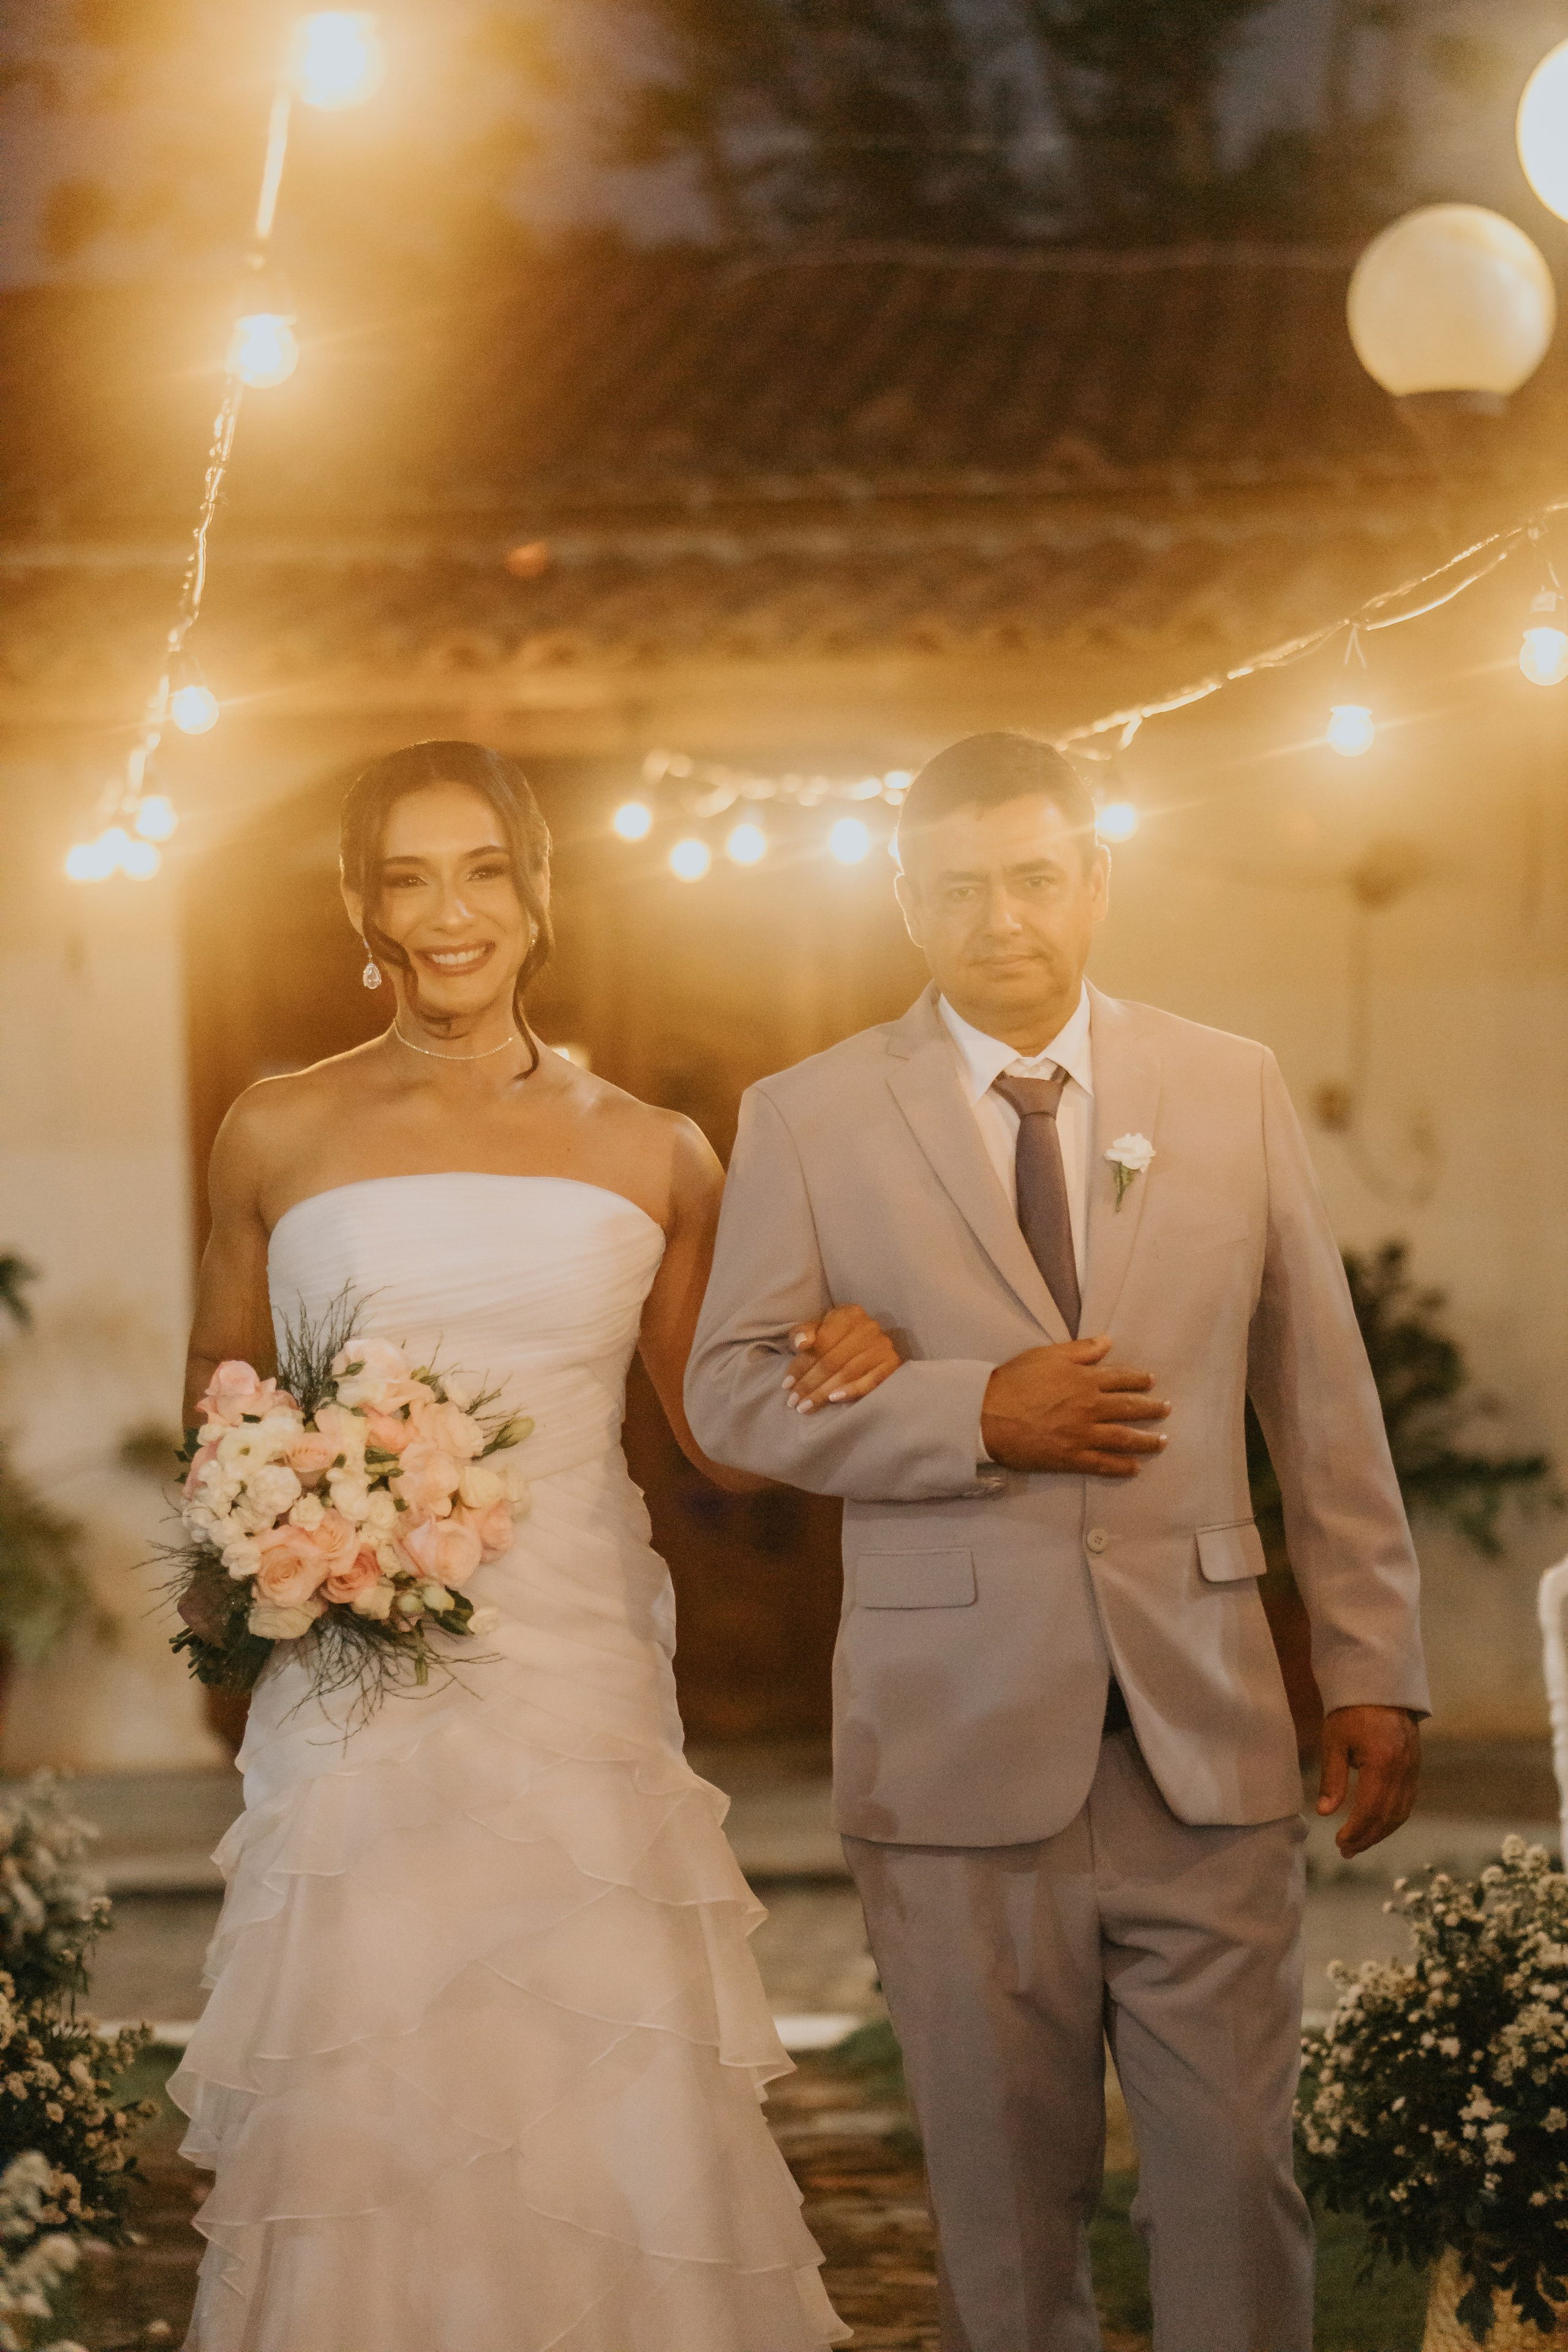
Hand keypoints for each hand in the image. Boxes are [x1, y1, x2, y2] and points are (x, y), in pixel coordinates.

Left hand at [783, 1305, 903, 1413]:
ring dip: (824, 1392)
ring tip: (807, 1406)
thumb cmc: (835, 1336)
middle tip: (794, 1402)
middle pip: (832, 1361)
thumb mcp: (816, 1329)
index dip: (801, 1365)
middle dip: (810, 1384)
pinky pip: (872, 1381)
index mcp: (848, 1314)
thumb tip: (803, 1343)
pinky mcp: (893, 1364)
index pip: (820, 1343)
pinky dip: (852, 1391)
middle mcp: (868, 1327)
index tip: (786, 1385)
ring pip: (847, 1373)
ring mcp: (883, 1346)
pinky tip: (834, 1399)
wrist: (867, 1342)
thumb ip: (803, 1332)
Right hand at [979, 1336, 1169, 1475]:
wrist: (988, 1415)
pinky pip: (1103, 1463)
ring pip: (1123, 1438)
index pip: (1121, 1378)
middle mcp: (1090, 1407)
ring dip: (1147, 1440)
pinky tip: (1135, 1468)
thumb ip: (1080, 1350)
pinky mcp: (1072, 1457)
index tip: (1151, 1381)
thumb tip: (1108, 1341)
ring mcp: (1083, 1434)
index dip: (1139, 1379)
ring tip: (1162, 1442)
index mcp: (1085, 1380)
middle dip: (1151, 1409)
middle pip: (1129, 1408)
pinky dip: (1121, 1466)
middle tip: (1166, 1410)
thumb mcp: (1046, 1355)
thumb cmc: (1014, 1381)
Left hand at [1316, 1704, 1420, 1858]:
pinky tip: (1376, 1824)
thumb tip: (1324, 1813)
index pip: (1371, 1809)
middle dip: (1368, 1837)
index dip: (1356, 1831)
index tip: (1339, 1843)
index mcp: (1383, 1763)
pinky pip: (1407, 1801)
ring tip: (1359, 1843)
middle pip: (1389, 1816)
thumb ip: (1333, 1779)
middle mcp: (1404, 1770)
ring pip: (1401, 1812)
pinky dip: (1392, 1818)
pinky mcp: (1415, 1767)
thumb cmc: (1351, 1711)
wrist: (1380, 1686)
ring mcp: (1413, 1769)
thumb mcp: (1335, 1741)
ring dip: (1381, 1832)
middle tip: (1346, 1851)